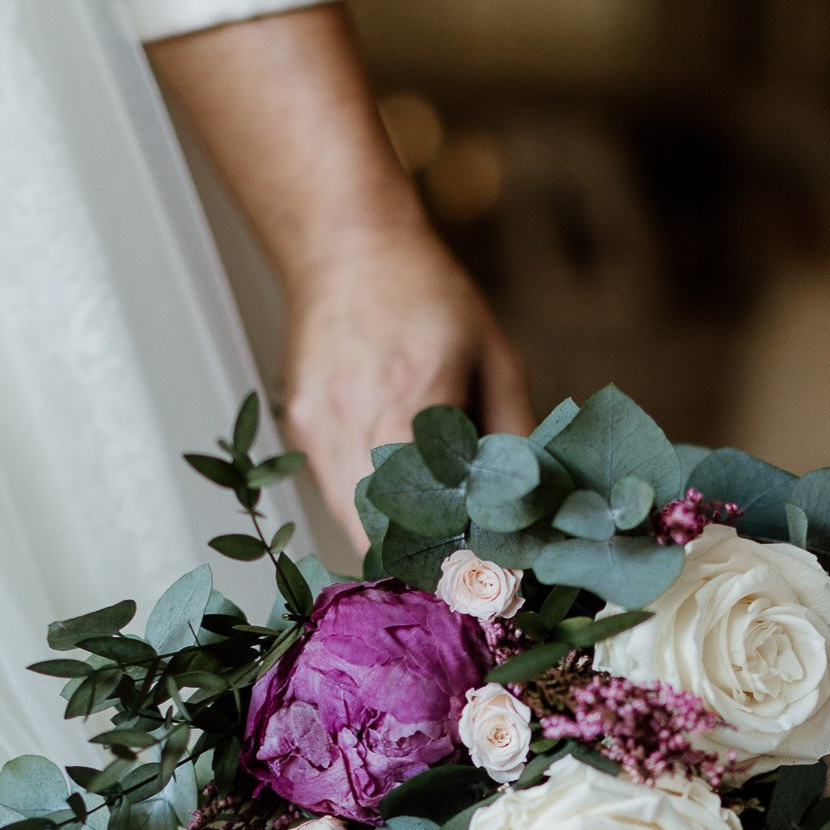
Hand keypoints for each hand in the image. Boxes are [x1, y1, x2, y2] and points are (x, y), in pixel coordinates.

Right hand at [146, 6, 529, 549]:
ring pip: (356, 527)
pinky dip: (369, 512)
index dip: (460, 560)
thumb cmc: (429, 296)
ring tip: (436, 550)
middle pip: (390, 536)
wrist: (347, 245)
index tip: (489, 584)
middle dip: (429, 564)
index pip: (438, 515)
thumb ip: (512, 435)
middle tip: (465, 578)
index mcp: (417, 402)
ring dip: (397, 546)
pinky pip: (336, 496)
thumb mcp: (494, 359)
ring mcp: (320, 429)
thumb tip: (528, 506)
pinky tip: (399, 503)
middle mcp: (358, 421)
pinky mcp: (300, 430)